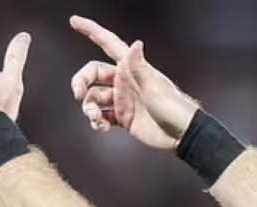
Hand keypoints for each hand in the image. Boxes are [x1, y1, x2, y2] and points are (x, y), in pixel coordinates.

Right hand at [69, 15, 199, 150]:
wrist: (182, 135)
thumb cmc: (174, 108)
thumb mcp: (155, 87)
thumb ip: (140, 68)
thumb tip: (135, 44)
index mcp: (131, 69)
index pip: (108, 43)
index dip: (91, 31)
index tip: (74, 21)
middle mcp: (125, 82)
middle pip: (93, 74)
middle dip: (81, 82)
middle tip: (78, 95)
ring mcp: (123, 100)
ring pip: (94, 98)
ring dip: (89, 108)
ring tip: (96, 119)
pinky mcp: (123, 117)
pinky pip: (102, 116)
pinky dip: (97, 122)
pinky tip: (102, 128)